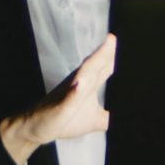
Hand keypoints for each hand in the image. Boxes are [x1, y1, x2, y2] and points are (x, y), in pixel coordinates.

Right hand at [0, 34, 115, 164]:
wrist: (38, 127)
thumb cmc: (65, 119)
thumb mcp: (95, 120)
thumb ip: (110, 116)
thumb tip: (127, 116)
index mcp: (89, 85)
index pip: (105, 67)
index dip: (114, 56)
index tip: (125, 42)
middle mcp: (80, 84)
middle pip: (96, 66)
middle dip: (106, 53)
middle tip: (114, 38)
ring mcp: (70, 94)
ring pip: (83, 76)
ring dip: (93, 63)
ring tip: (104, 50)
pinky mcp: (61, 107)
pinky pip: (68, 98)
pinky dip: (74, 91)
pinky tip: (79, 85)